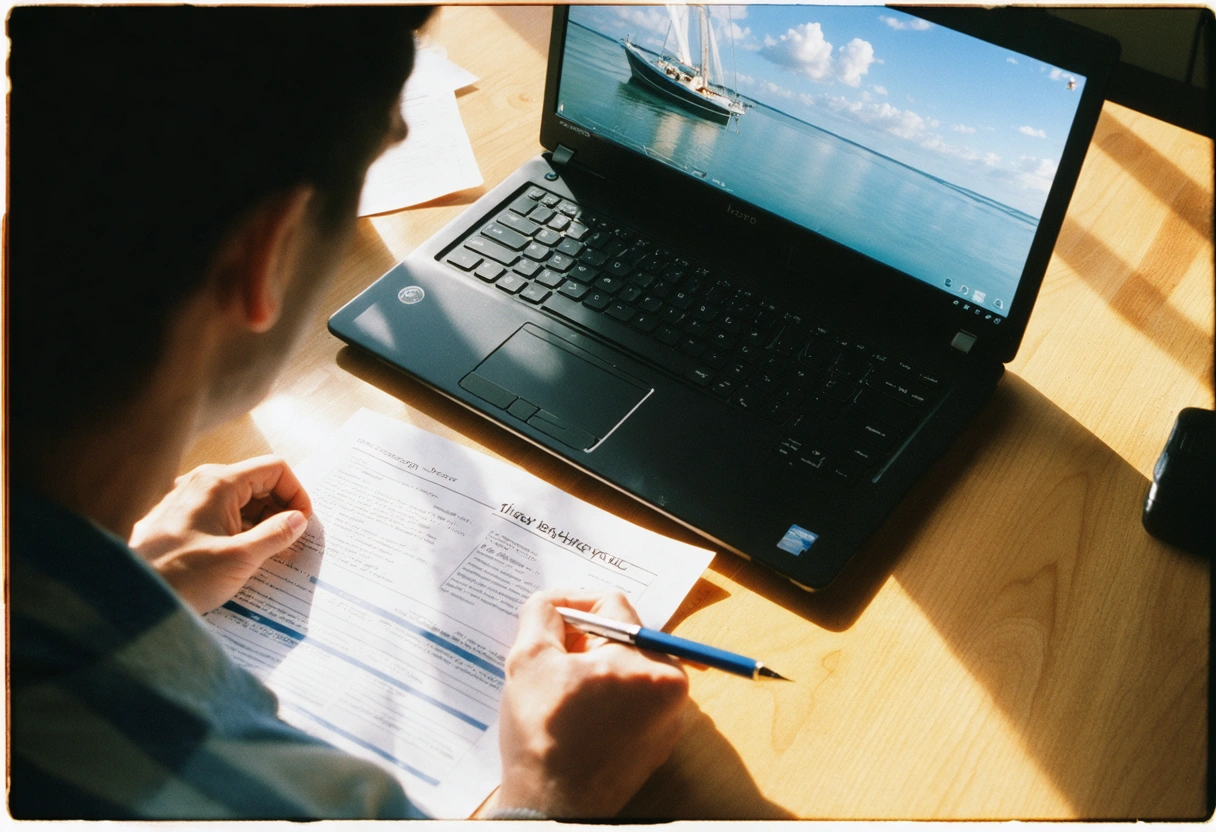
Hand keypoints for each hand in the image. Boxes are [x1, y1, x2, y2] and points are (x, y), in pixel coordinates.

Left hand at [129, 455, 311, 613]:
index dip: (297, 493)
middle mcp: (202, 483)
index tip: (302, 523)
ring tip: (270, 553)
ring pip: (240, 501)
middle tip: (291, 541)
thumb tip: (298, 521)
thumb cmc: (181, 576)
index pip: (275, 469)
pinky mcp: (180, 520)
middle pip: (258, 483)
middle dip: (280, 509)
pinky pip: (221, 515)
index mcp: (219, 483)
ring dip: (261, 522)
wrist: (130, 596)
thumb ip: (275, 535)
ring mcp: (189, 500)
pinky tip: (243, 556)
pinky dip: (240, 530)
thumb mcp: (240, 558)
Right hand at [488, 590, 689, 818]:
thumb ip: (542, 613)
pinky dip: (602, 697)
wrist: (551, 807)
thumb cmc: (544, 738)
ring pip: (623, 668)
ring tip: (558, 691)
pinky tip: (572, 715)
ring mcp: (667, 720)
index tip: (545, 619)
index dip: (571, 605)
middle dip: (581, 641)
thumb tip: (552, 602)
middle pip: (621, 637)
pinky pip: (629, 700)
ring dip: (590, 669)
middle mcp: (673, 690)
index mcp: (652, 664)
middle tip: (548, 659)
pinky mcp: (655, 743)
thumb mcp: (530, 658)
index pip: (611, 604)